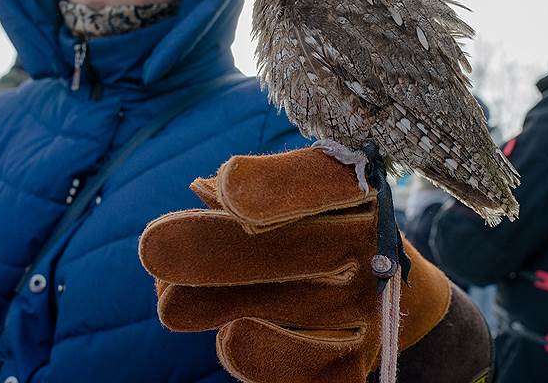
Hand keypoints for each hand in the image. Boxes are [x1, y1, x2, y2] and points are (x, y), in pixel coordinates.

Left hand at [139, 148, 451, 381]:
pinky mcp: (356, 362)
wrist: (394, 294)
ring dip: (223, 306)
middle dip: (223, 249)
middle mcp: (376, 249)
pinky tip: (229, 337)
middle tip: (154, 246)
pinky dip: (257, 352)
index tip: (227, 182)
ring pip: (294, 311)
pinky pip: (304, 366)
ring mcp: (371, 309)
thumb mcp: (305, 198)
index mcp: (366, 192)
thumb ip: (262, 191)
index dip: (281, 185)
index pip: (330, 182)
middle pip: (303, 250)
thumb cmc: (330, 226)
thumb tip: (203, 189)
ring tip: (169, 302)